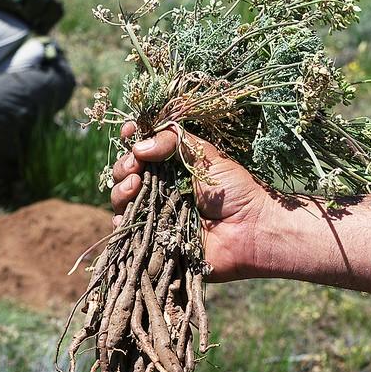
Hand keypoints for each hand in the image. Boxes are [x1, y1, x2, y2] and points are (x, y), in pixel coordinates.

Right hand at [110, 123, 281, 281]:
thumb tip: (138, 146)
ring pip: (122, 200)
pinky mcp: (155, 239)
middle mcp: (160, 188)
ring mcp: (156, 214)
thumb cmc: (234, 189)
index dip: (131, 139)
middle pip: (125, 174)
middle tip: (135, 167)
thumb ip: (173, 140)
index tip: (128, 132)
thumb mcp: (205, 154)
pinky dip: (122, 221)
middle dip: (124, 166)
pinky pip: (127, 230)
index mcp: (172, 166)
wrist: (249, 229)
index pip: (141, 149)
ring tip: (135, 185)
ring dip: (121, 190)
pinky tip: (128, 214)